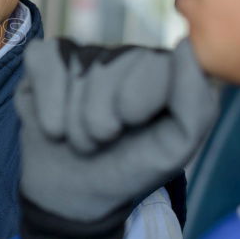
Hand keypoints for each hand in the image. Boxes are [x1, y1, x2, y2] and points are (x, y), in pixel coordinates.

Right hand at [15, 38, 217, 238]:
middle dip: (101, 117)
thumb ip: (195, 101)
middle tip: (104, 139)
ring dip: (74, 120)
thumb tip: (187, 45)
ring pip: (77, 68)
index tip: (133, 128)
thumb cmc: (128, 166)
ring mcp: (83, 52)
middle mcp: (125, 54)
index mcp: (164, 70)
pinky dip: (47, 104)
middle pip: (111, 65)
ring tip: (81, 139)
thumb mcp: (173, 149)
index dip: (135, 104)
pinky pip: (44, 61)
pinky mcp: (44, 57)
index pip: (154, 62)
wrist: (73, 193)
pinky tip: (54, 126)